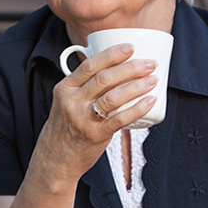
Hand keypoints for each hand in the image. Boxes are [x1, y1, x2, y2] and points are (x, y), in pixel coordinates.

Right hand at [32, 43, 158, 182]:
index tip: (130, 47)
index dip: (111, 54)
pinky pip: (120, 119)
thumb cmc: (65, 127)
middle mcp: (72, 102)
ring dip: (136, 86)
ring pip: (113, 97)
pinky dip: (137, 109)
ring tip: (153, 79)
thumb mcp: (64, 101)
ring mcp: (83, 119)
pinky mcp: (95, 135)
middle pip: (104, 78)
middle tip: (149, 63)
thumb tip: (112, 69)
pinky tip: (150, 101)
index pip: (89, 65)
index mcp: (65, 88)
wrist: (54, 159)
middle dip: (130, 67)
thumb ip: (83, 86)